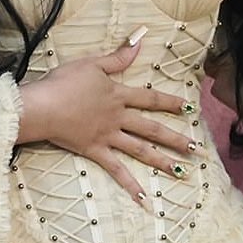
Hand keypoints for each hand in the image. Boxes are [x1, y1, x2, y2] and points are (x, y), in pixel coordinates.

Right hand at [17, 30, 195, 203]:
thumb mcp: (90, 63)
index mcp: (117, 95)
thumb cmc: (63, 82)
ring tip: (184, 172)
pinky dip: (130, 186)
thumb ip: (116, 57)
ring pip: (141, 150)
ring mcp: (108, 136)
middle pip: (151, 128)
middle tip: (198, 149)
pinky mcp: (95, 151)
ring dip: (163, 161)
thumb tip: (139, 42)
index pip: (149, 98)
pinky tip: (145, 201)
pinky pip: (116, 170)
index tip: (190, 108)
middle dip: (176, 138)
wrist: (44, 105)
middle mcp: (118, 117)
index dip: (170, 102)